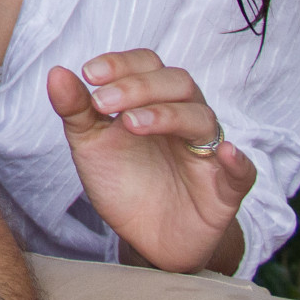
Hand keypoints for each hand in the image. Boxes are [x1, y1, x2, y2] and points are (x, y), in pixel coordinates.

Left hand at [47, 49, 256, 273]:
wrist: (145, 235)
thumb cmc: (121, 178)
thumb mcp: (90, 144)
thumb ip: (75, 109)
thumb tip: (56, 73)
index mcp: (153, 100)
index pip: (147, 65)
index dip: (122, 64)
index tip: (90, 74)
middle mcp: (184, 118)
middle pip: (178, 83)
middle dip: (139, 87)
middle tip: (103, 103)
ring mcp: (207, 152)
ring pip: (202, 119)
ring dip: (168, 115)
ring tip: (132, 124)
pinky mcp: (225, 189)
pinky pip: (243, 171)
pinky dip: (239, 161)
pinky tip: (226, 153)